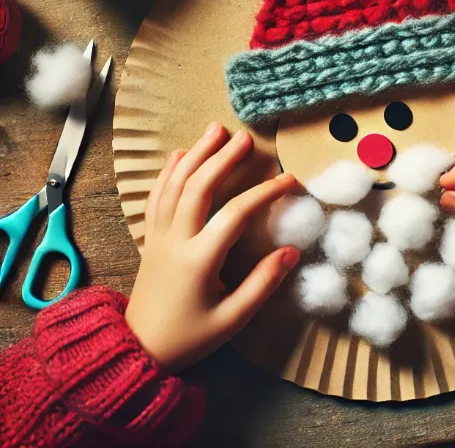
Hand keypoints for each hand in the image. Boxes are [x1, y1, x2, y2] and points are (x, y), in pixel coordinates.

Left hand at [126, 123, 299, 371]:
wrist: (139, 348)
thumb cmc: (190, 336)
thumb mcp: (232, 320)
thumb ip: (262, 284)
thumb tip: (291, 251)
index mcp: (199, 260)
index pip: (235, 215)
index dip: (264, 193)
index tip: (289, 180)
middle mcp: (176, 240)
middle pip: (199, 187)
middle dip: (223, 158)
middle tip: (246, 138)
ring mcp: (159, 236)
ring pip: (175, 185)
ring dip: (196, 154)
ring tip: (215, 130)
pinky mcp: (150, 237)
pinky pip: (156, 196)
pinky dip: (167, 172)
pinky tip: (179, 154)